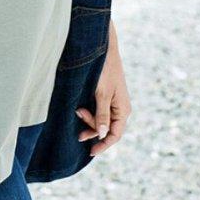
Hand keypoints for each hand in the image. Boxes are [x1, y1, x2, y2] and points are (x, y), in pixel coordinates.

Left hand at [75, 38, 130, 155]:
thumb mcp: (102, 93)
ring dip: (88, 118)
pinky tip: (79, 107)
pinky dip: (88, 111)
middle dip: (91, 127)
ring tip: (77, 109)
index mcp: (123, 110)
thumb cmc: (104, 70)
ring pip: (100, 119)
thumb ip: (102, 114)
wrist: (102, 48)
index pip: (115, 135)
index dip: (103, 145)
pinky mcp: (105, 96)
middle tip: (77, 115)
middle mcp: (119, 108)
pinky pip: (97, 110)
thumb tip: (103, 134)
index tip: (90, 152)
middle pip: (106, 128)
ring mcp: (112, 102)